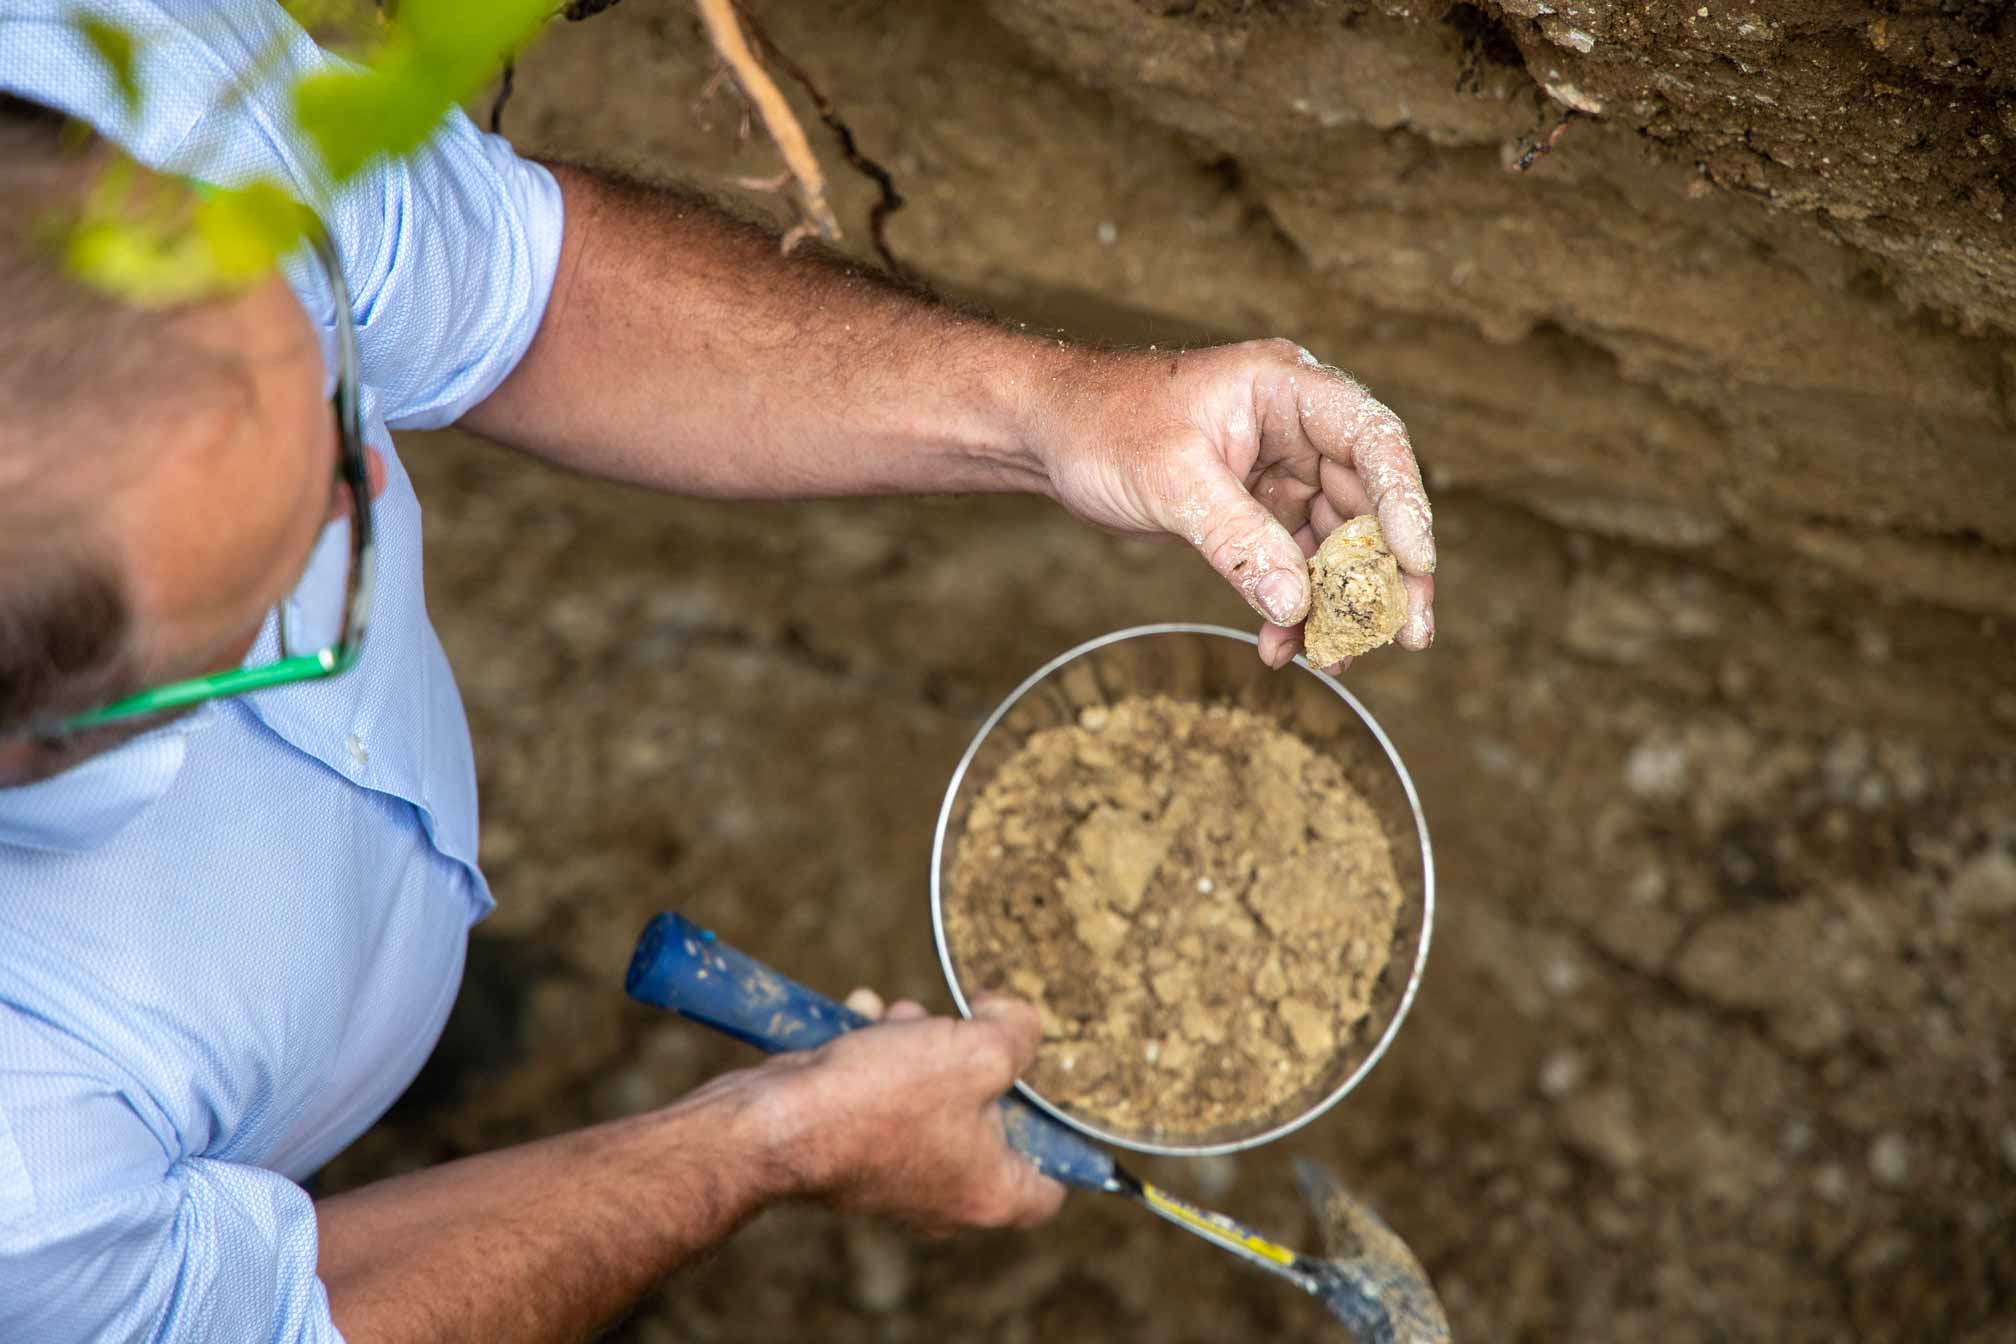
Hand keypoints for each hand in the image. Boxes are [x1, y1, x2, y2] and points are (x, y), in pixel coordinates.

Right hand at [750, 991, 1064, 1233]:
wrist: (774, 1123)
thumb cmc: (881, 1102)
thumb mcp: (976, 1051)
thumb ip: (1018, 1031)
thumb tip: (1020, 1021)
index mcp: (988, 1193)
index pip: (1050, 1191)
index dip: (1060, 1143)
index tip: (1048, 1098)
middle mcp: (943, 1196)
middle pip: (986, 1123)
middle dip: (973, 1062)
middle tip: (960, 1030)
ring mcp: (893, 1175)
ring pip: (930, 1097)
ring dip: (920, 1045)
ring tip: (901, 1020)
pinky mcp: (851, 1150)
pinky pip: (881, 1095)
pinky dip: (875, 1052)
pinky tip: (863, 1019)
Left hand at [1036, 338, 1436, 669]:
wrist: (1048, 433)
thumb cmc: (1103, 425)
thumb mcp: (1171, 480)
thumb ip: (1238, 540)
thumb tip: (1298, 606)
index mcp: (1288, 387)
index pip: (1372, 440)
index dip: (1405, 502)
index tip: (1417, 564)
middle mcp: (1297, 426)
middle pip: (1371, 499)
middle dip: (1385, 572)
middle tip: (1405, 634)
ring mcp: (1281, 469)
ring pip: (1336, 540)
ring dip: (1337, 601)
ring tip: (1335, 656)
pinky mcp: (1258, 508)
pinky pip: (1294, 562)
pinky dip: (1292, 605)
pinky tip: (1282, 646)